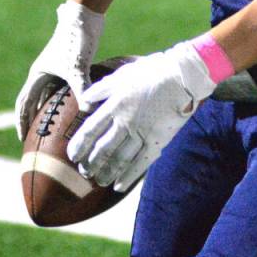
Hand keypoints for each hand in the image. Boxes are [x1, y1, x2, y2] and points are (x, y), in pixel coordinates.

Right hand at [15, 1, 104, 139]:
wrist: (85, 14)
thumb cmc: (76, 38)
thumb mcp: (77, 66)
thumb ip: (82, 88)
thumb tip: (88, 110)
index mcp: (38, 75)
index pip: (24, 104)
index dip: (22, 122)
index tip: (22, 140)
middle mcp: (45, 73)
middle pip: (36, 101)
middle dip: (35, 120)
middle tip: (38, 139)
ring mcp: (58, 68)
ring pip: (52, 94)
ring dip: (52, 109)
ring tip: (57, 128)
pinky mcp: (72, 63)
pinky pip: (67, 86)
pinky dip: (70, 98)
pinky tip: (79, 107)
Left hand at [67, 42, 215, 192]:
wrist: (184, 75)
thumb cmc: (153, 70)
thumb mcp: (123, 73)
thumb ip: (101, 88)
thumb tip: (84, 101)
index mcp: (115, 104)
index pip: (90, 131)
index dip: (79, 146)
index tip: (73, 156)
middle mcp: (125, 121)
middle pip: (102, 149)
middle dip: (91, 164)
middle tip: (85, 172)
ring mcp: (142, 132)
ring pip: (119, 159)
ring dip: (107, 173)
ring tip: (100, 181)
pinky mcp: (158, 139)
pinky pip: (141, 162)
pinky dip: (129, 176)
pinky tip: (119, 186)